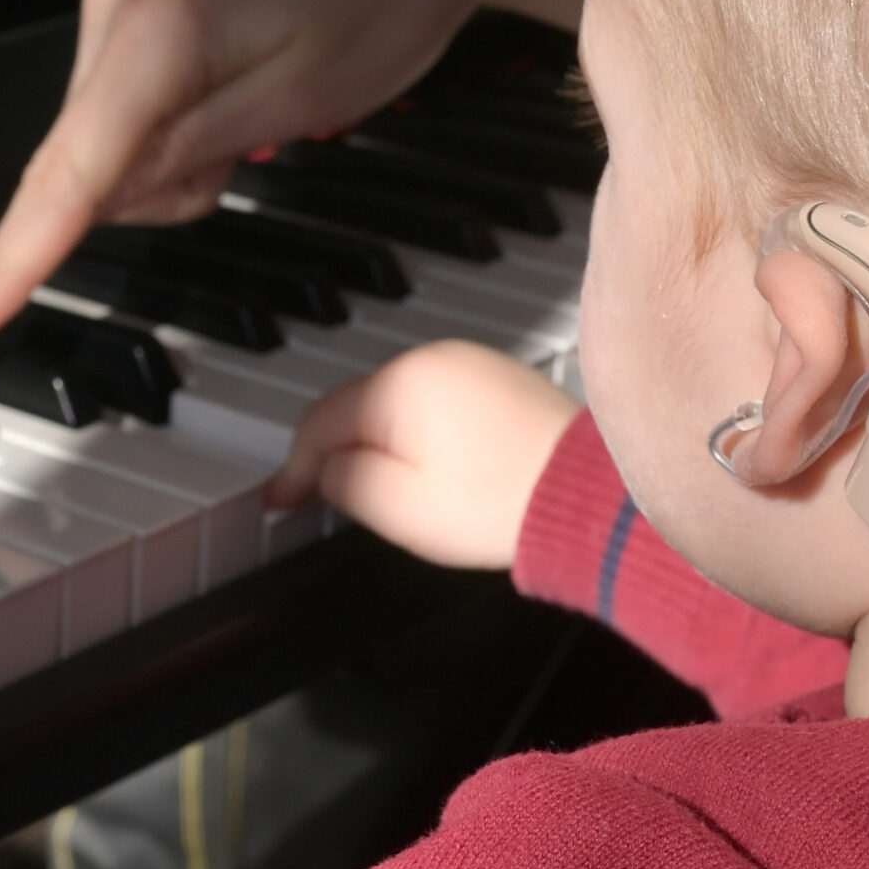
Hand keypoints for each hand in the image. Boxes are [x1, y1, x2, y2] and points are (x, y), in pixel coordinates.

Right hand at [0, 0, 581, 352]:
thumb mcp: (300, 99)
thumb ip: (191, 151)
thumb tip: (109, 198)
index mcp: (153, 28)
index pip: (63, 173)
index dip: (8, 263)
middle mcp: (116, 5)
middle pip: (86, 169)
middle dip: (162, 190)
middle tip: (251, 147)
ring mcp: (121, 2)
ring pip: (108, 149)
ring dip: (175, 162)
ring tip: (256, 111)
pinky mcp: (139, 9)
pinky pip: (127, 113)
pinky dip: (177, 132)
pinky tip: (235, 97)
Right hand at [269, 341, 579, 571]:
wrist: (587, 495)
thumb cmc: (504, 503)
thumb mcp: (399, 508)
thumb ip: (343, 482)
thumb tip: (324, 469)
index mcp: (398, 385)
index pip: (320, 420)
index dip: (295, 466)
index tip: (281, 499)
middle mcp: (433, 360)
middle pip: (359, 406)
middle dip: (339, 452)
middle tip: (327, 499)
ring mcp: (471, 364)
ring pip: (399, 404)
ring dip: (382, 442)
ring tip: (393, 494)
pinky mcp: (500, 379)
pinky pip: (439, 402)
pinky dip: (423, 434)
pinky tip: (437, 472)